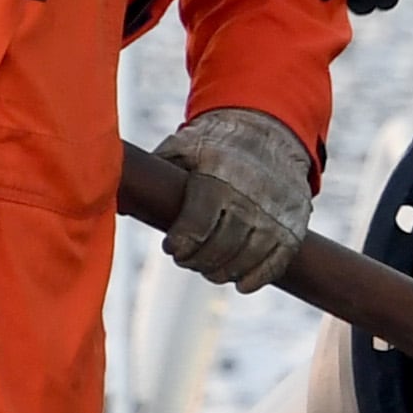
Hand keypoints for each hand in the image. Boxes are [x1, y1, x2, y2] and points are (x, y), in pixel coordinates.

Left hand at [152, 109, 315, 291]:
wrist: (270, 130)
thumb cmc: (215, 143)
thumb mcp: (183, 146)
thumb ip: (154, 173)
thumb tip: (118, 205)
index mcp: (220, 176)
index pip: (196, 226)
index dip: (180, 245)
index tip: (171, 247)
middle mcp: (251, 196)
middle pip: (219, 248)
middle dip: (196, 261)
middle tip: (186, 258)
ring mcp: (276, 213)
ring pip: (246, 260)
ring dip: (221, 272)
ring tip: (208, 268)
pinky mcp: (294, 225)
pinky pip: (275, 263)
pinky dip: (255, 278)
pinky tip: (239, 282)